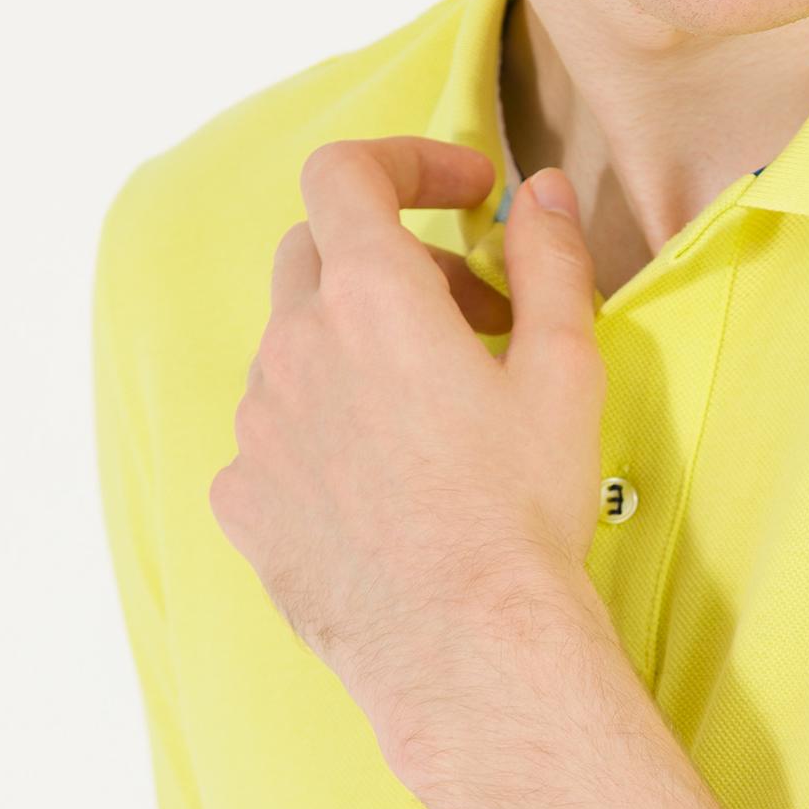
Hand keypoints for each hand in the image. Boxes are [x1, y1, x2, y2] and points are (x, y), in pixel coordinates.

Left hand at [209, 135, 608, 753]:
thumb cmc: (523, 509)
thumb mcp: (564, 368)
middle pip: (317, 254)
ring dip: (359, 350)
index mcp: (373, 296)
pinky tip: (388, 483)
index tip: (467, 191)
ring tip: (438, 414)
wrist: (467, 647)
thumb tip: (546, 193)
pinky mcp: (243, 498)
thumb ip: (550, 261)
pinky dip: (326, 429)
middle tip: (473, 315)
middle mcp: (295, 347)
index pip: (346, 173)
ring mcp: (258, 425)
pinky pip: (275, 435)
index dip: (406, 162)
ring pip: (296, 348)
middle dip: (395, 261)